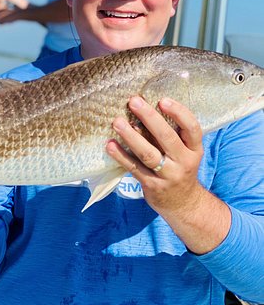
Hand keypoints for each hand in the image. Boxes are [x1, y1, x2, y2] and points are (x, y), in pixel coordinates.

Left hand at [106, 96, 204, 215]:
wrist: (183, 204)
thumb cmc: (179, 167)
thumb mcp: (183, 151)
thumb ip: (167, 134)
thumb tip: (140, 110)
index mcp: (194, 149)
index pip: (192, 128)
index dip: (179, 113)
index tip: (162, 100)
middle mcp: (184, 162)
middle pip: (167, 138)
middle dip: (149, 118)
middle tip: (134, 101)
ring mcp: (168, 175)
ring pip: (148, 154)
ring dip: (131, 136)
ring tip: (117, 122)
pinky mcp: (152, 185)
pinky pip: (134, 168)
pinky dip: (120, 156)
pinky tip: (109, 145)